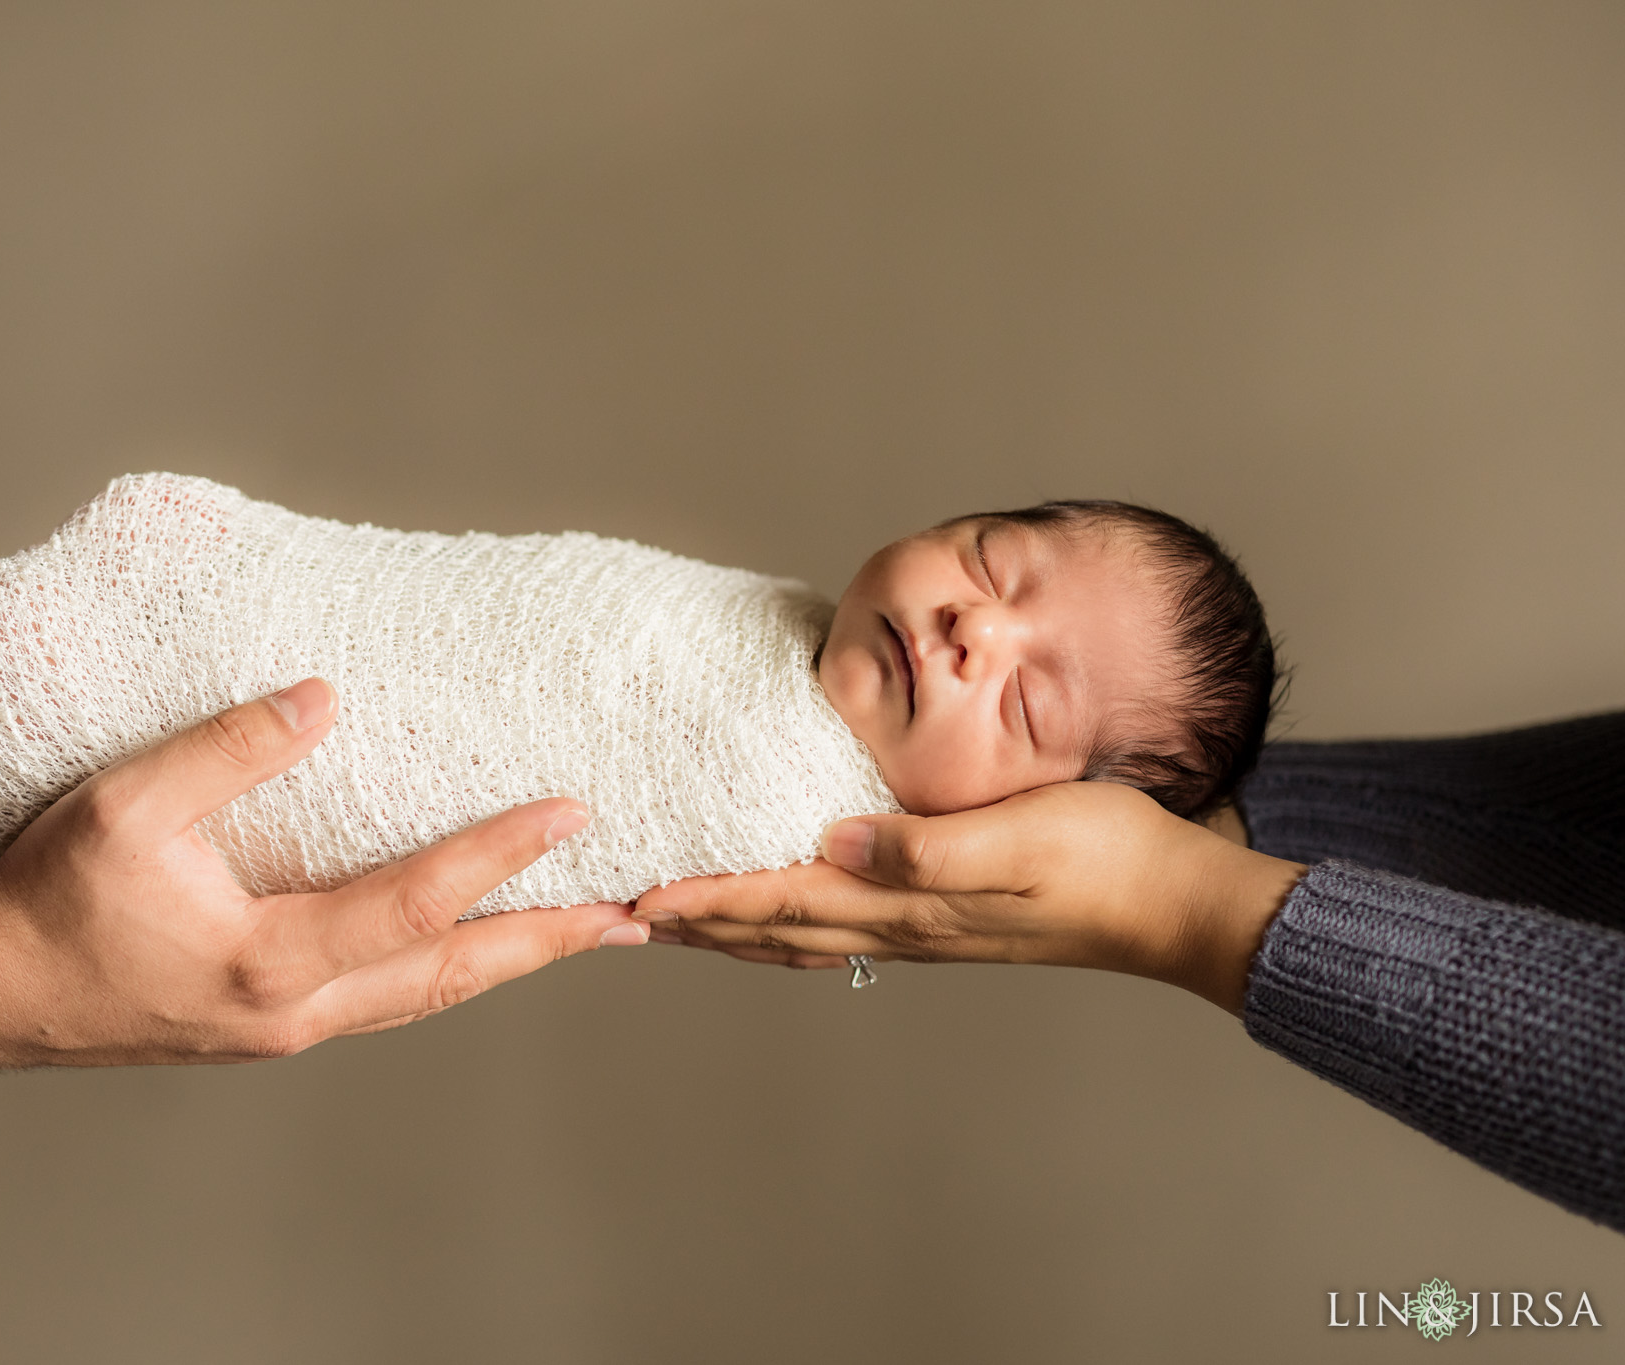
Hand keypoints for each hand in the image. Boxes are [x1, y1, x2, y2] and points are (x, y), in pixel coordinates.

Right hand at [0, 677, 644, 1065]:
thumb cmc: (44, 892)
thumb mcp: (126, 805)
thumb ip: (228, 749)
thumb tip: (323, 698)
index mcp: (267, 960)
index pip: (417, 903)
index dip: (502, 856)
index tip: (573, 814)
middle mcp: (291, 1013)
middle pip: (451, 975)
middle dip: (547, 942)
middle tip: (633, 915)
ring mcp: (280, 1031)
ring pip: (421, 997)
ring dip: (503, 961)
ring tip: (574, 932)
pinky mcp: (261, 1029)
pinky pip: (380, 999)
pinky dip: (440, 970)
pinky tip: (461, 945)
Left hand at [630, 781, 1303, 1014]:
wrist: (1170, 903)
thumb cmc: (1102, 857)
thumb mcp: (1016, 837)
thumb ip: (926, 845)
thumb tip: (837, 841)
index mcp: (910, 903)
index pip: (783, 901)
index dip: (708, 899)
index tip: (641, 897)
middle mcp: (904, 925)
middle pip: (776, 929)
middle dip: (699, 923)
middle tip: (626, 919)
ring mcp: (924, 931)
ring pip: (802, 936)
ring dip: (735, 932)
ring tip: (678, 925)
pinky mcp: (945, 920)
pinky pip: (841, 931)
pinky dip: (790, 928)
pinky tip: (782, 920)